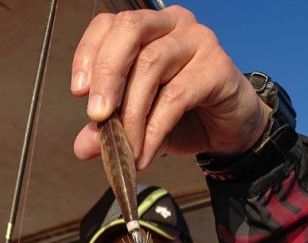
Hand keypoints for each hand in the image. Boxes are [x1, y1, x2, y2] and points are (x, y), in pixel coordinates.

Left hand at [71, 5, 270, 168]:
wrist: (228, 132)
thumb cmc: (183, 118)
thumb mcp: (138, 125)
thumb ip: (110, 131)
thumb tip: (82, 148)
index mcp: (148, 27)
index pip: (109, 24)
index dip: (89, 54)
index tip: (78, 92)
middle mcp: (173, 23)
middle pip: (130, 32)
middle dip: (107, 75)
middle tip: (96, 117)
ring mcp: (198, 40)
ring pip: (151, 66)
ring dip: (132, 116)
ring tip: (126, 152)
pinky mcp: (217, 66)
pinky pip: (176, 96)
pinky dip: (154, 130)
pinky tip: (145, 155)